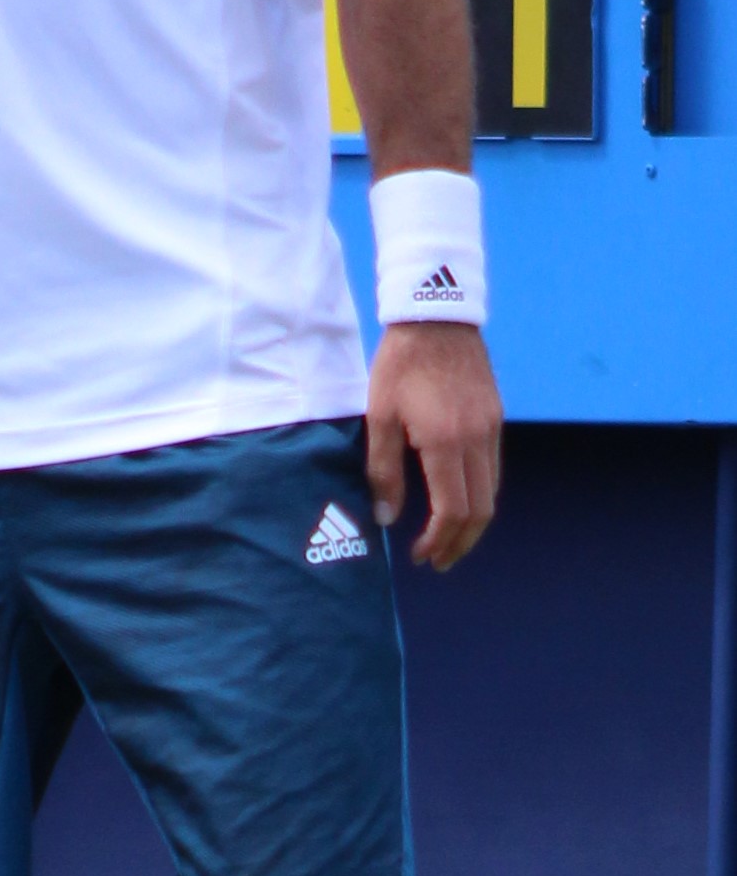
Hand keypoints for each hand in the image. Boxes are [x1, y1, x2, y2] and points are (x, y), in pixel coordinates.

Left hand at [366, 323, 501, 571]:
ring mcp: (492, 428)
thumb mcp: (380, 415)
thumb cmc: (399, 364)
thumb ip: (383, 469)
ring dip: (472, 522)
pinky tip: (458, 498)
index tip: (420, 555)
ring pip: (491, 492)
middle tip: (436, 559)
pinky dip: (479, 493)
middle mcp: (477, 440)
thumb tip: (388, 517)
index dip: (438, 541)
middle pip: (480, 511)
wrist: (435, 316)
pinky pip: (493, 468)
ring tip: (446, 538)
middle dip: (459, 543)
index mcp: (445, 442)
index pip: (453, 510)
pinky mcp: (496, 417)